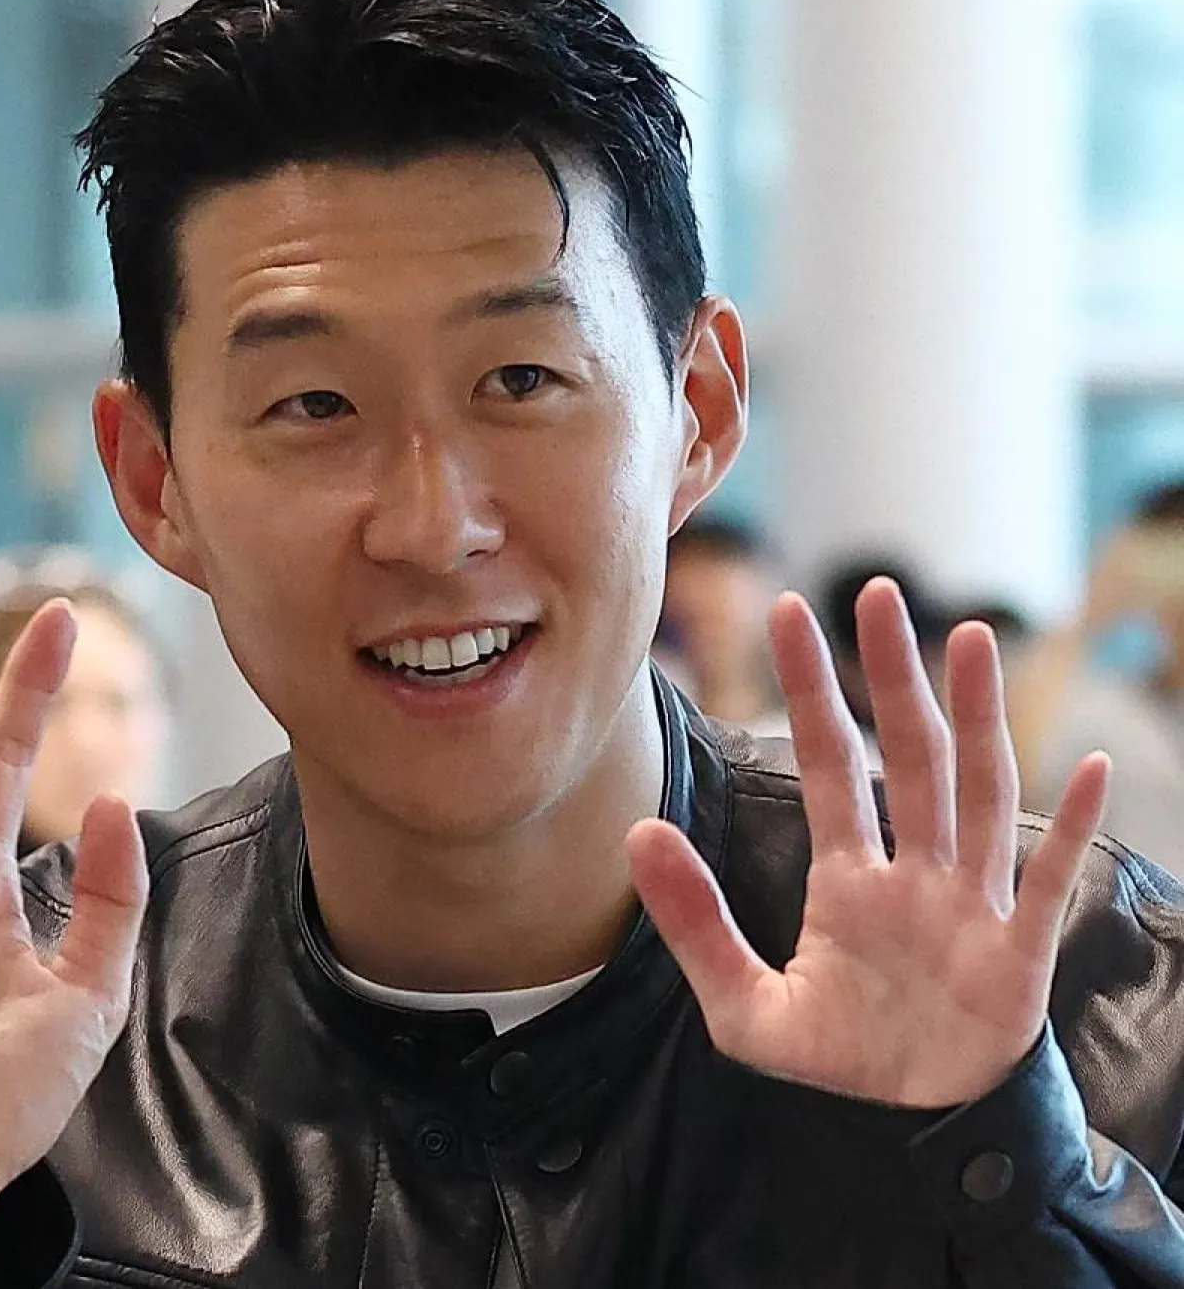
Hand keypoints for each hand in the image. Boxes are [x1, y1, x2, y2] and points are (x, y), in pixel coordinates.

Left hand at [627, 577, 1108, 1108]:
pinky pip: (1049, 883)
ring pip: (979, 792)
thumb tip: (636, 833)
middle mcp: (913, 875)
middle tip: (877, 592)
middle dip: (894, 676)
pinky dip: (1074, 830)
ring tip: (970, 638)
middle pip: (909, 755)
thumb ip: (693, 921)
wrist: (902, 1136)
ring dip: (978, 718)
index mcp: (848, 880)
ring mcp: (970, 906)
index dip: (813, 691)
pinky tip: (1092, 770)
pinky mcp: (1017, 955)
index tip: (789, 614)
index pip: (831, 763)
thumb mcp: (742, 1004)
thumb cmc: (833, 1064)